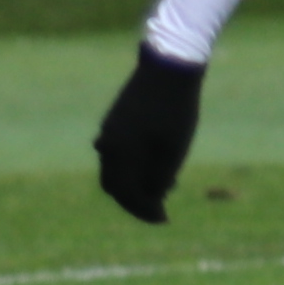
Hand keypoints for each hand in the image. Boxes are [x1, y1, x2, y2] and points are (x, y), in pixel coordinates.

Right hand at [93, 46, 204, 221]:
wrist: (169, 66)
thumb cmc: (175, 111)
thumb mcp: (173, 151)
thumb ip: (160, 179)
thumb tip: (151, 199)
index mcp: (119, 154)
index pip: (126, 195)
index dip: (144, 211)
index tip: (163, 218)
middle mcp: (108, 144)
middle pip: (115, 184)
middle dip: (136, 199)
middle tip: (159, 208)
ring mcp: (110, 129)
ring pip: (117, 167)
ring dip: (136, 182)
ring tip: (166, 186)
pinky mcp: (117, 118)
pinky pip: (119, 150)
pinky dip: (134, 164)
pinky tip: (158, 162)